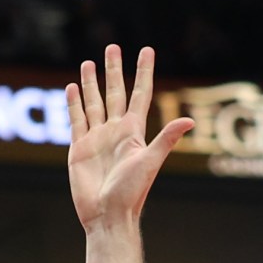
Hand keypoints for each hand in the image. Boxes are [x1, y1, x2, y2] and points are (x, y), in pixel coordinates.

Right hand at [66, 44, 191, 230]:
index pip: (139, 94)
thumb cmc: (131, 193)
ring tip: (88, 63)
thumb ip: (166, 139)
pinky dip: (74, 104)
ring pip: (93, 103)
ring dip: (91, 83)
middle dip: (114, 70)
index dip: (143, 72)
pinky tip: (72, 88)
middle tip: (112, 46)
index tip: (146, 50)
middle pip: (115, 93)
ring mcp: (97, 139)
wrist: (107, 216)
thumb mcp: (150, 163)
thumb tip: (190, 121)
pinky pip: (76, 120)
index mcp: (133, 131)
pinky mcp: (79, 149)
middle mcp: (115, 131)